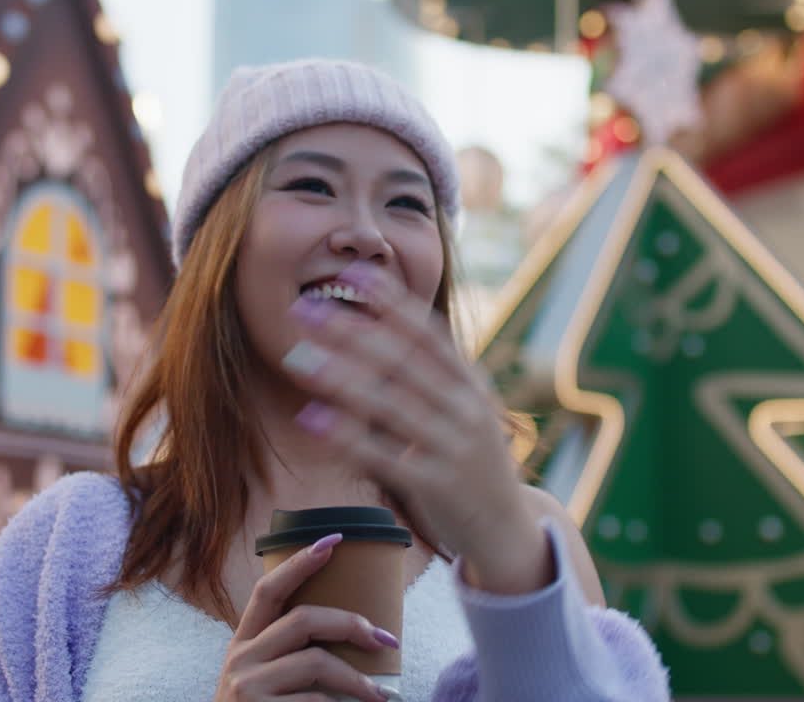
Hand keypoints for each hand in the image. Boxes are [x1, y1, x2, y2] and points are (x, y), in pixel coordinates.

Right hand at [216, 533, 397, 701]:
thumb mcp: (260, 681)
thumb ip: (286, 656)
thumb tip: (350, 631)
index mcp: (242, 645)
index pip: (267, 590)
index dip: (299, 563)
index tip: (332, 541)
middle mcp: (240, 660)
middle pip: (302, 619)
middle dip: (350, 624)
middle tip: (385, 640)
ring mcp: (247, 689)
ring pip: (316, 662)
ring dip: (357, 681)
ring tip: (380, 697)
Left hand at [282, 262, 550, 594]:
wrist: (506, 529)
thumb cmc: (471, 461)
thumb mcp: (465, 411)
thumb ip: (431, 377)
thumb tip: (382, 330)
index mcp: (470, 384)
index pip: (428, 333)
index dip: (391, 302)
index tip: (353, 275)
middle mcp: (466, 409)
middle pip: (403, 361)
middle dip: (351, 331)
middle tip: (304, 309)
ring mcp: (454, 446)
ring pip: (391, 403)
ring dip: (340, 377)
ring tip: (297, 358)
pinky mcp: (436, 485)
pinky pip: (384, 455)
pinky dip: (346, 435)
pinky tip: (311, 417)